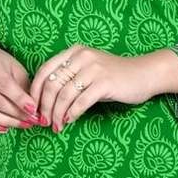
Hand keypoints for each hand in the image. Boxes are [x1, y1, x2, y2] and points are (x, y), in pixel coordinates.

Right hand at [0, 45, 46, 133]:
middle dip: (15, 113)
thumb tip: (35, 110)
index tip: (33, 109)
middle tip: (32, 120)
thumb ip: (24, 87)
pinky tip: (6, 127)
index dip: (19, 98)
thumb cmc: (3, 67)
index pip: (4, 83)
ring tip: (23, 125)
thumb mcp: (16, 70)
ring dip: (6, 122)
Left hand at [29, 45, 152, 131]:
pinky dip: (72, 114)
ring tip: (56, 126)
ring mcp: (94, 68)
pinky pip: (81, 102)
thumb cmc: (114, 75)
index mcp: (74, 52)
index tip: (33, 108)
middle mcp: (81, 57)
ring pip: (64, 95)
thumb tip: (45, 101)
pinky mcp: (104, 83)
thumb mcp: (89, 70)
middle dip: (45, 107)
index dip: (35, 91)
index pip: (45, 70)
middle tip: (43, 121)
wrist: (144, 74)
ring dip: (57, 114)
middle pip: (52, 84)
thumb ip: (69, 78)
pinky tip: (69, 121)